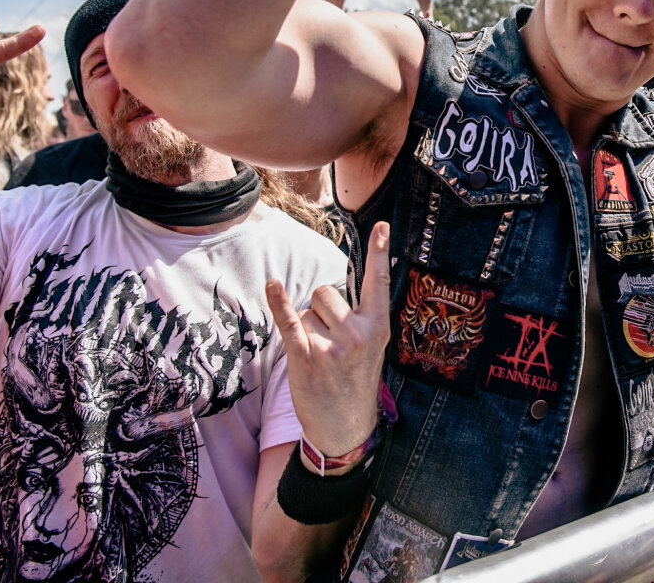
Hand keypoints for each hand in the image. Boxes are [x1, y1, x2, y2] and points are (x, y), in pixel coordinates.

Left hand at [267, 221, 391, 458]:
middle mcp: (358, 334)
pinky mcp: (307, 359)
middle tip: (330, 343)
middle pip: (325, 291)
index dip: (380, 252)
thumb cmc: (355, 380)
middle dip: (319, 310)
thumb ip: (360, 316)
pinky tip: (272, 285)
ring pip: (306, 310)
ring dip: (305, 326)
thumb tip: (329, 288)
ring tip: (318, 355)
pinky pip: (290, 322)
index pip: (379, 281)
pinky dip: (279, 303)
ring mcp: (333, 347)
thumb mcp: (372, 347)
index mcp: (378, 326)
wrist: (345, 428)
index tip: (381, 226)